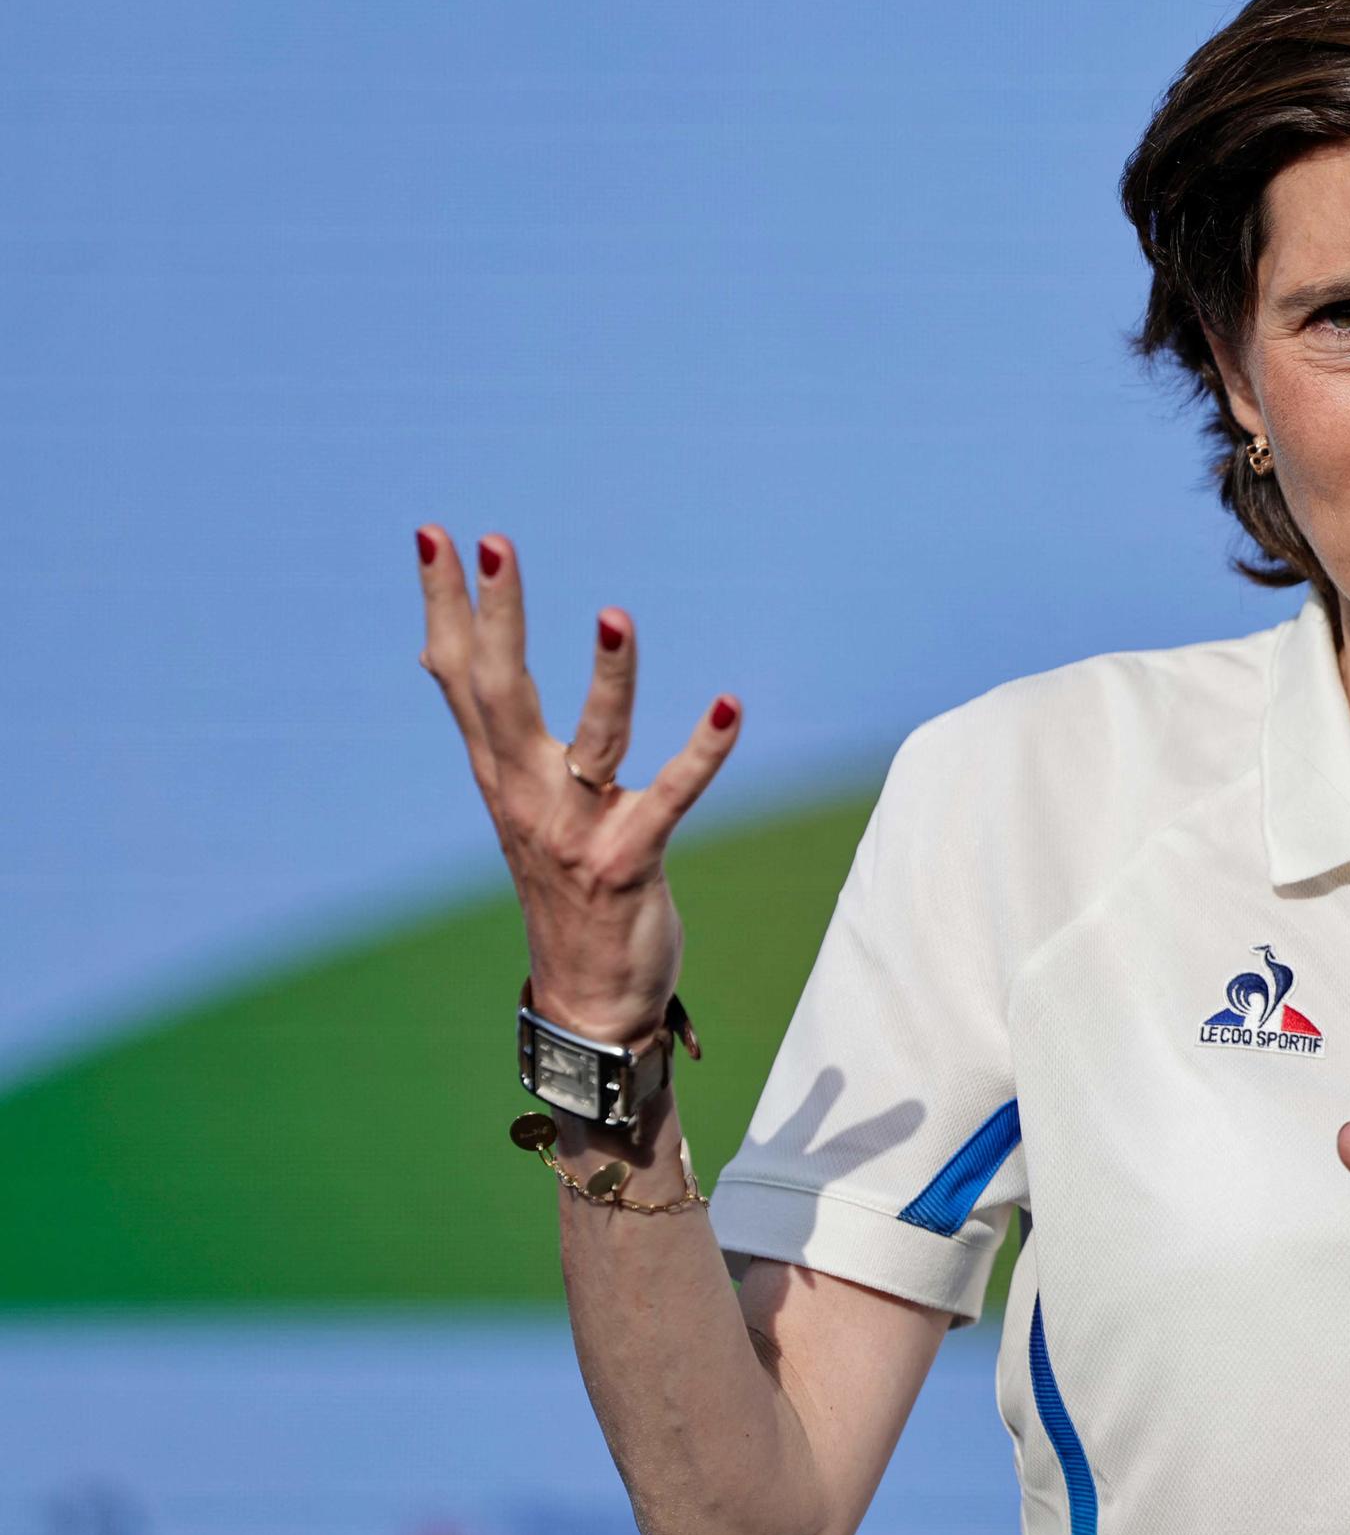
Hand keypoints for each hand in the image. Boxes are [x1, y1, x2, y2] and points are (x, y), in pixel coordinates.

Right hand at [411, 526, 740, 1043]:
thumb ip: (497, 733)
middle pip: (502, 691)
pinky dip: (704, 751)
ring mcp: (576, 831)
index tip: (433, 535)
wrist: (587, 1000)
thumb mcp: (519, 801)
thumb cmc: (564, 888)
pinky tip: (731, 704)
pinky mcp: (630, 861)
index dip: (444, 604)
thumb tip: (444, 658)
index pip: (458, 674)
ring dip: (609, 678)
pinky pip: (673, 797)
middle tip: (493, 541)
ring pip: (592, 741)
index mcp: (499, 774)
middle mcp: (526, 795)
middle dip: (499, 615)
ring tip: (615, 614)